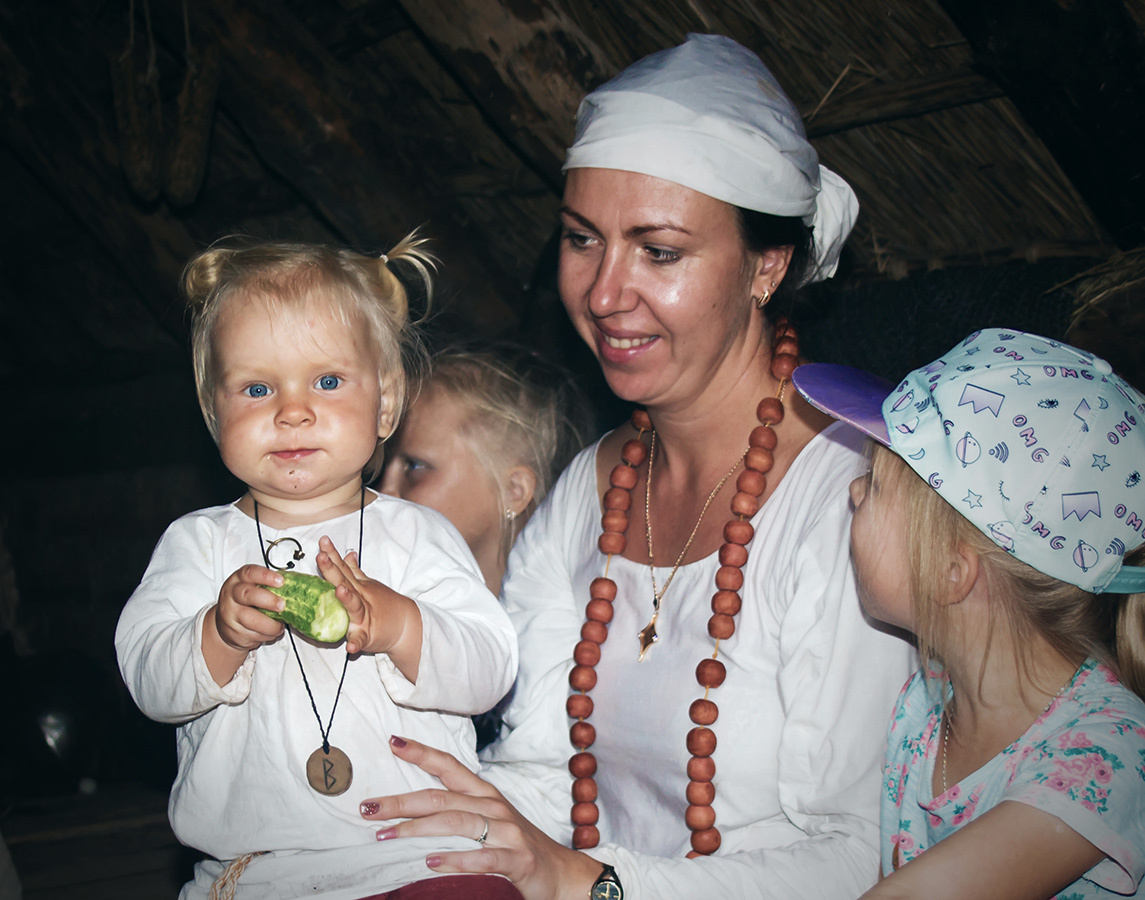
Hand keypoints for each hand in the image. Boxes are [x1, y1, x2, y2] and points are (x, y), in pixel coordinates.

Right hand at [214, 563, 286, 651]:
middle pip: (247, 594)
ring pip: (250, 619)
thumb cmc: (246, 602)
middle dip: (268, 600)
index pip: (250, 573)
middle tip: (282, 605)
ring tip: (279, 626)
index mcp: (239, 579)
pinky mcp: (233, 631)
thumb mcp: (253, 588)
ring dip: (270, 624)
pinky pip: (251, 634)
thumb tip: (296, 587)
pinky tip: (271, 632)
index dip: (266, 576)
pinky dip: (266, 635)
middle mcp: (232, 594)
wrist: (227, 624)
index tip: (281, 581)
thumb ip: (269, 586)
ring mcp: (230, 613)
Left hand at [316, 538, 421, 666]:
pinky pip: (361, 639)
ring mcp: (364, 617)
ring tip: (339, 591)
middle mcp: (360, 598)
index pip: (342, 568)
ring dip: (346, 599)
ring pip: (354, 607)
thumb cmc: (384, 605)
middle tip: (322, 557)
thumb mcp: (369, 585)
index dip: (332, 554)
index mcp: (358, 586)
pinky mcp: (368, 635)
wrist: (406, 626)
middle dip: (332, 569)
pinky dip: (356, 643)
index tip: (323, 541)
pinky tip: (350, 647)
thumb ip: (354, 571)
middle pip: (344, 581)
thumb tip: (347, 554)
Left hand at [359, 737, 601, 899]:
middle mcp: (494, 807)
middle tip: (367, 807)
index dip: (422, 753)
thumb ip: (459, 811)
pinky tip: (431, 863)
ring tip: (386, 835)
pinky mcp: (517, 859)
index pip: (450, 767)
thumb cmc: (519, 846)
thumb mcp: (490, 821)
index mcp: (486, 795)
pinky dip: (455, 859)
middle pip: (441, 797)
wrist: (562, 873)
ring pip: (456, 822)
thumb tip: (414, 809)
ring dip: (416, 829)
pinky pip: (482, 857)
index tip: (393, 741)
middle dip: (401, 801)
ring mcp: (507, 832)